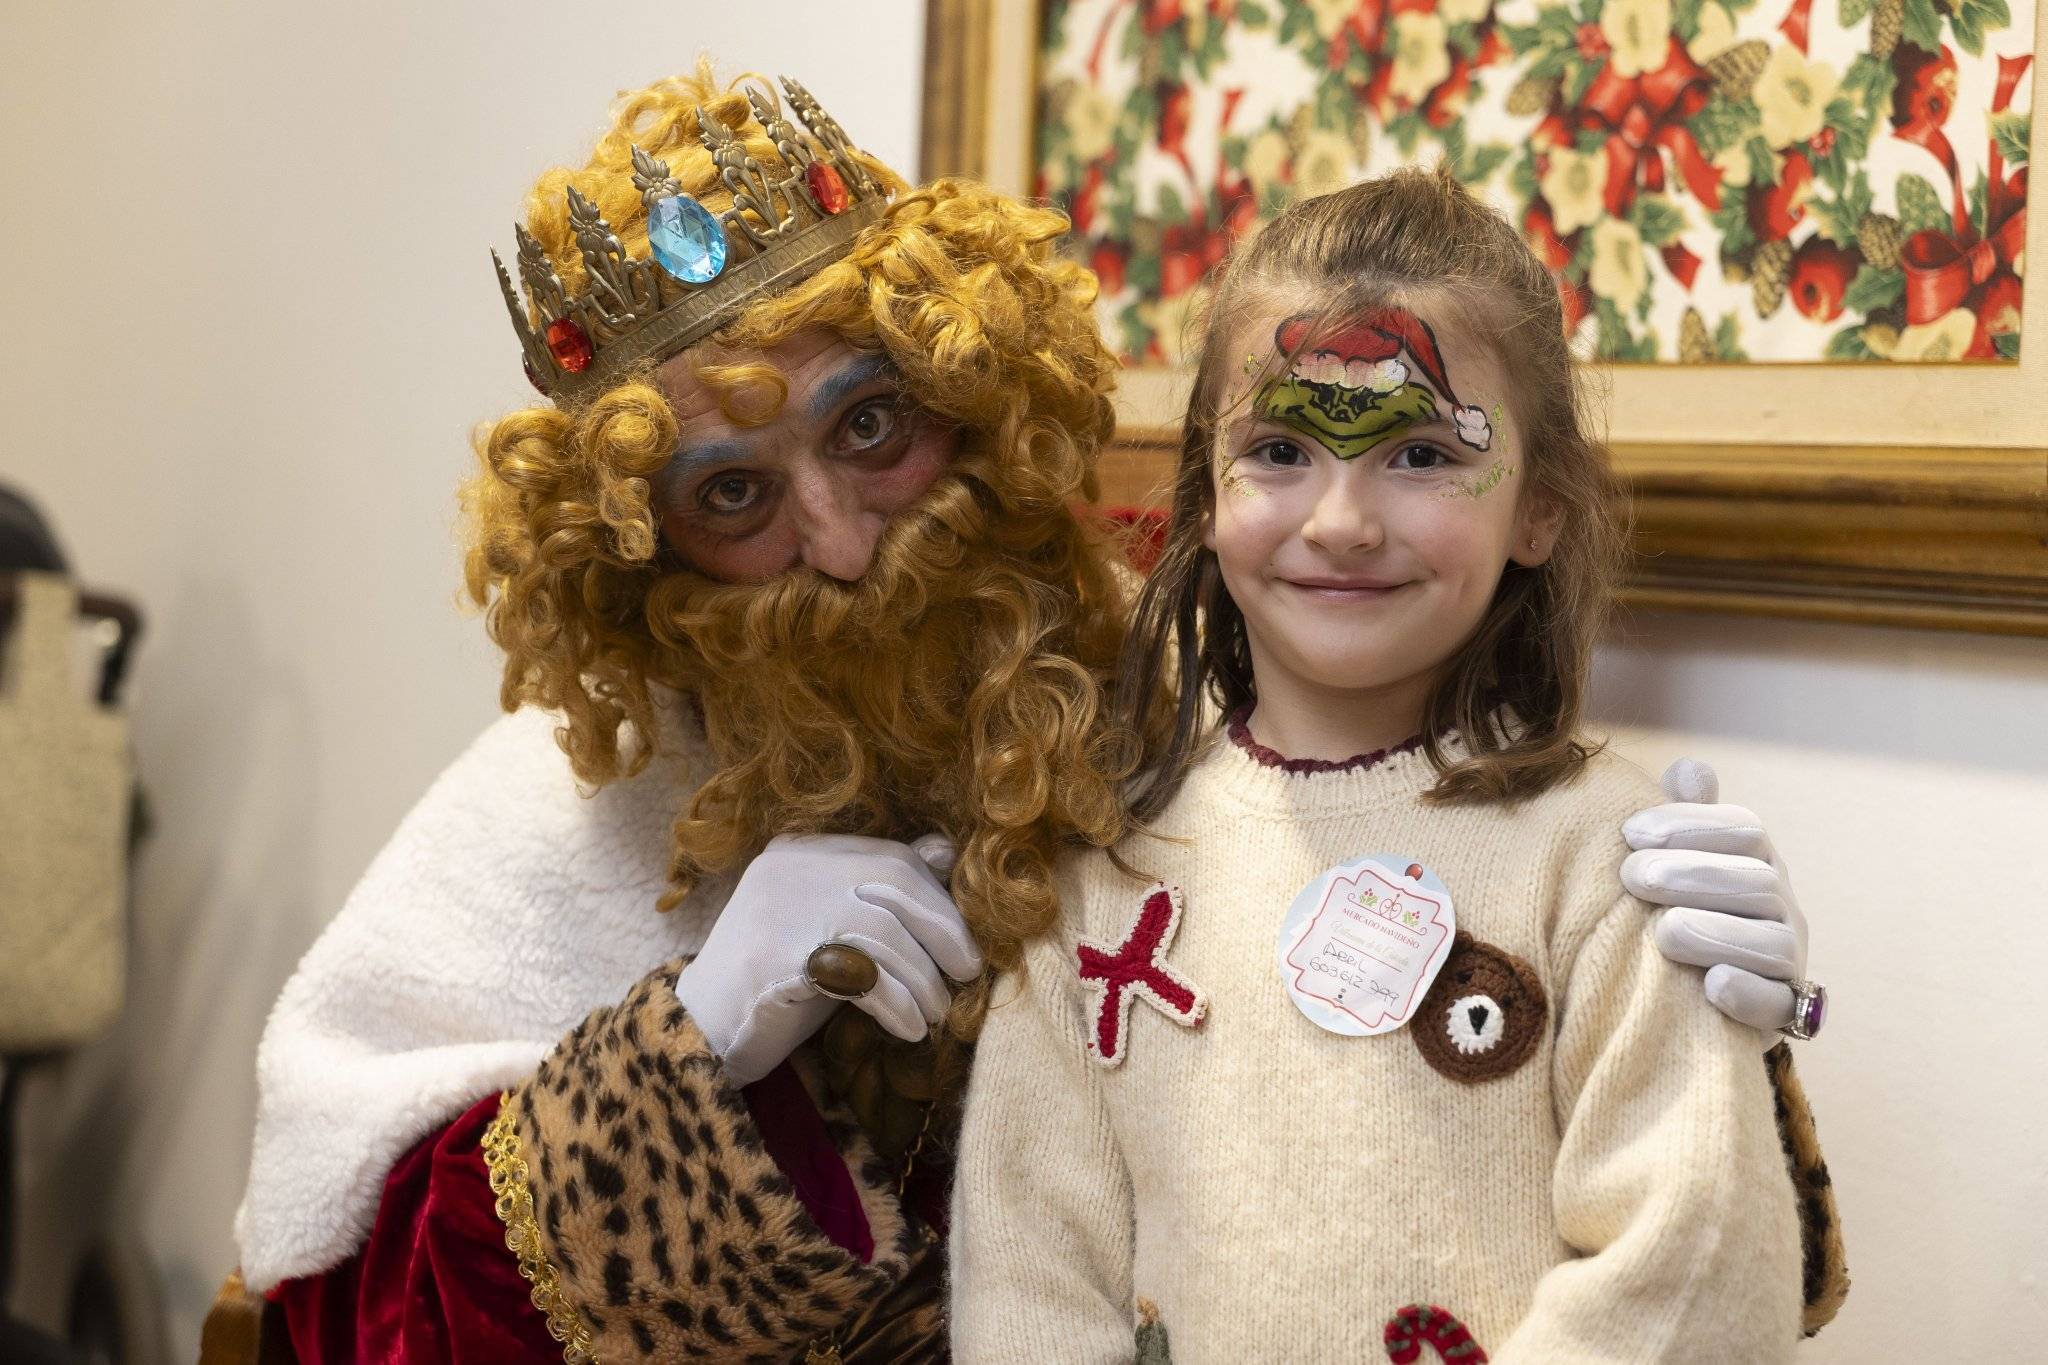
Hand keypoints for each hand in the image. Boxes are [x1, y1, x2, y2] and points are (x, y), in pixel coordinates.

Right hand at [673, 833, 981, 1084]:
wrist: (700, 1037)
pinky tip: (908, 1028)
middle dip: (943, 929)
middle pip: (893, 882)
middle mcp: (789, 869)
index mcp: (801, 853)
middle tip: (968, 973)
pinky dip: (895, 1001)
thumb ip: (879, 899)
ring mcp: (778, 909)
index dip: (937, 899)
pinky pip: (860, 973)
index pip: (890, 857)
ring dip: (922, 978)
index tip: (961, 943)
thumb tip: (945, 853)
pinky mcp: (774, 958)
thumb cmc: (778, 989)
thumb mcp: (834, 933)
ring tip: (936, 1013)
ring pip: (882, 930)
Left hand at [1621, 759, 1809, 1036]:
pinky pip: (1778, 1004)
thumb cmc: (1681, 908)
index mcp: (1757, 862)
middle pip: (1758, 882)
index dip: (1689, 825)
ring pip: (1772, 942)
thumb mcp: (1678, 861)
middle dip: (1694, 875)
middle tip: (1633, 877)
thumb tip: (1690, 770)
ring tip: (1664, 931)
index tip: (1630, 832)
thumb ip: (1685, 818)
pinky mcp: (1782, 1012)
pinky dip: (1747, 994)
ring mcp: (1787, 961)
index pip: (1743, 830)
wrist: (1693, 999)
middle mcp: (1782, 907)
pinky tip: (1712, 986)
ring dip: (1716, 933)